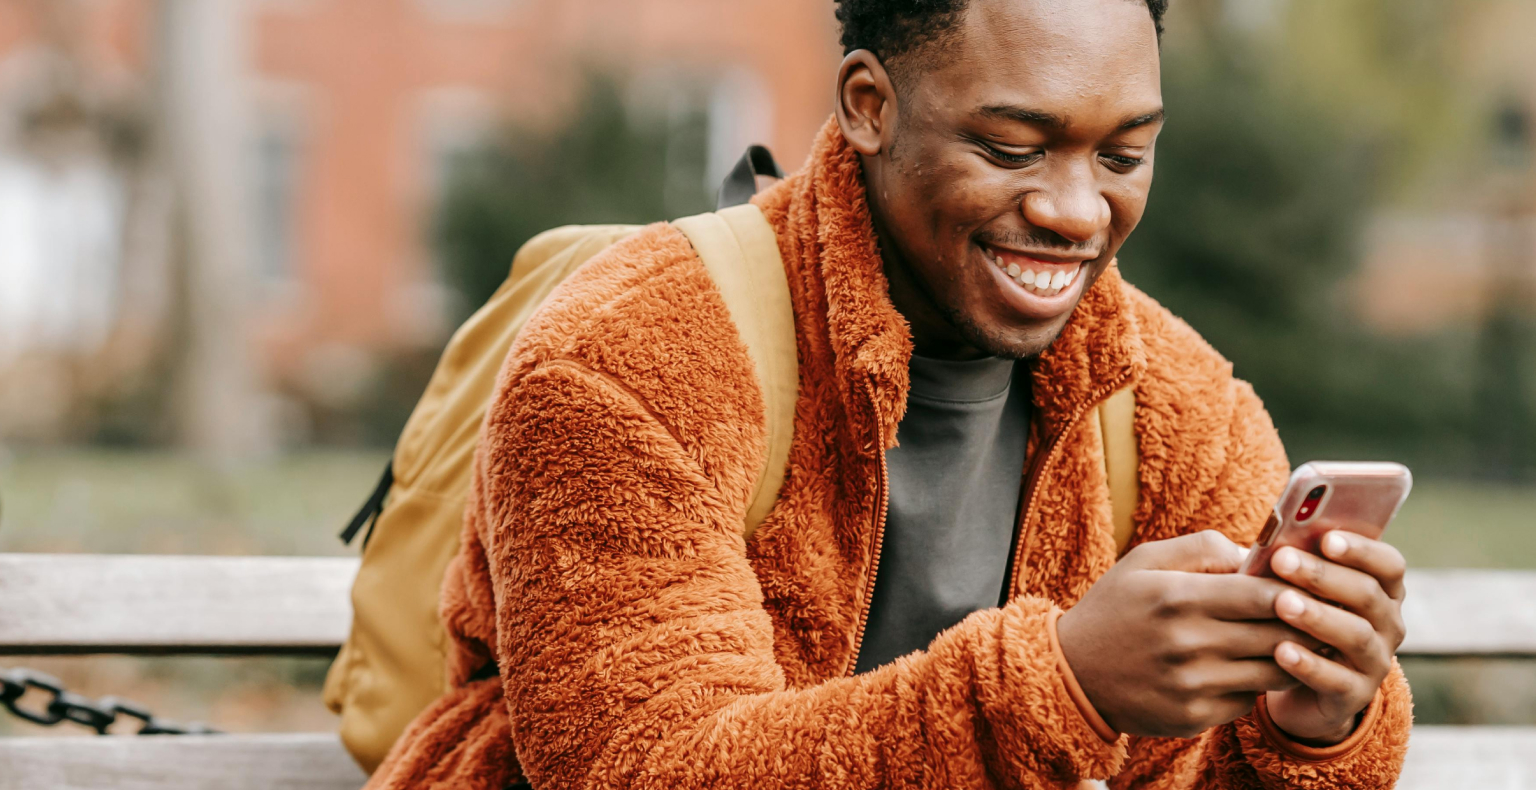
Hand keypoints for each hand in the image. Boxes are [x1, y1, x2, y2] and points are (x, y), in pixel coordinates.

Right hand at [1056, 531, 1320, 737]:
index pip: (1263, 594)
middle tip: (1319, 613)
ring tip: (1295, 641)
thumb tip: (1259, 554)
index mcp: (1178, 597)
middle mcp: (1188, 643)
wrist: (1072, 672)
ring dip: (1291, 656)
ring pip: (1273, 672)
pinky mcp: (1194, 716)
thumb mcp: (1144, 561)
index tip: (1308, 585)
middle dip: (1305, 623)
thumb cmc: (1115, 607)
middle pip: (1278, 635)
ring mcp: (1192, 685)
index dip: (1297, 589)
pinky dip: (1255, 684)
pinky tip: (1248, 668)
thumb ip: (1203, 547)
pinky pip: (1248, 700)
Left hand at [1263, 531, 1405, 743]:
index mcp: (1382, 591)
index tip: (1326, 538)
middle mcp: (1388, 625)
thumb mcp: (1303, 591)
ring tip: (1282, 603)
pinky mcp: (1354, 696)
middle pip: (1367, 595)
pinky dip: (1308, 664)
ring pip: (1355, 635)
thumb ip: (1298, 565)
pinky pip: (1336, 680)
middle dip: (1322, 575)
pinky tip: (1280, 651)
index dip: (1361, 549)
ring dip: (1317, 616)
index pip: (1388, 564)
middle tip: (1282, 560)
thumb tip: (1273, 541)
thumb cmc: (1299, 621)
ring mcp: (1375, 662)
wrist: (1300, 687)